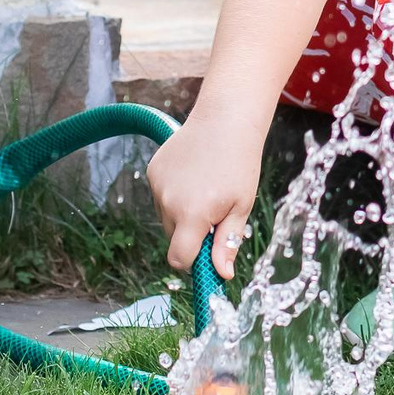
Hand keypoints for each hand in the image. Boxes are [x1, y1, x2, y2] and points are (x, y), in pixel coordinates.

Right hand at [146, 116, 261, 278]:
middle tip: (215, 212)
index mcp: (192, 214)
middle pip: (174, 237)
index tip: (206, 256)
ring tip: (206, 188)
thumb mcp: (241, 206)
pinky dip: (174, 194)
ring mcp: (157, 185)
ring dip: (183, 213)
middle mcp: (168, 201)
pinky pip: (161, 196)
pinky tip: (193, 175)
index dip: (192, 263)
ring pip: (167, 217)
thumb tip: (222, 274)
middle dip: (192, 234)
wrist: (225, 120)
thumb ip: (227, 243)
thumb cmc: (239, 164)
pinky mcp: (152, 171)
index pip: (178, 259)